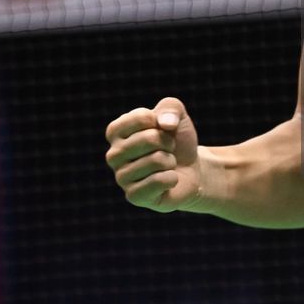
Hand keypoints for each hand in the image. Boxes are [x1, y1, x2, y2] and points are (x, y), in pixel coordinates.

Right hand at [103, 98, 200, 212]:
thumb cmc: (177, 141)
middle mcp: (113, 155)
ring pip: (156, 160)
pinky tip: (168, 181)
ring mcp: (121, 177)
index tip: (162, 130)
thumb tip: (165, 124)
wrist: (190, 170)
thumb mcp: (176, 115)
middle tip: (168, 149)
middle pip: (149, 139)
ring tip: (167, 165)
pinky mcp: (133, 196)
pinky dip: (172, 178)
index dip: (161, 122)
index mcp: (116, 132)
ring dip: (170, 161)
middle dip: (168, 143)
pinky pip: (158, 181)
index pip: (141, 118)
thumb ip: (171, 107)